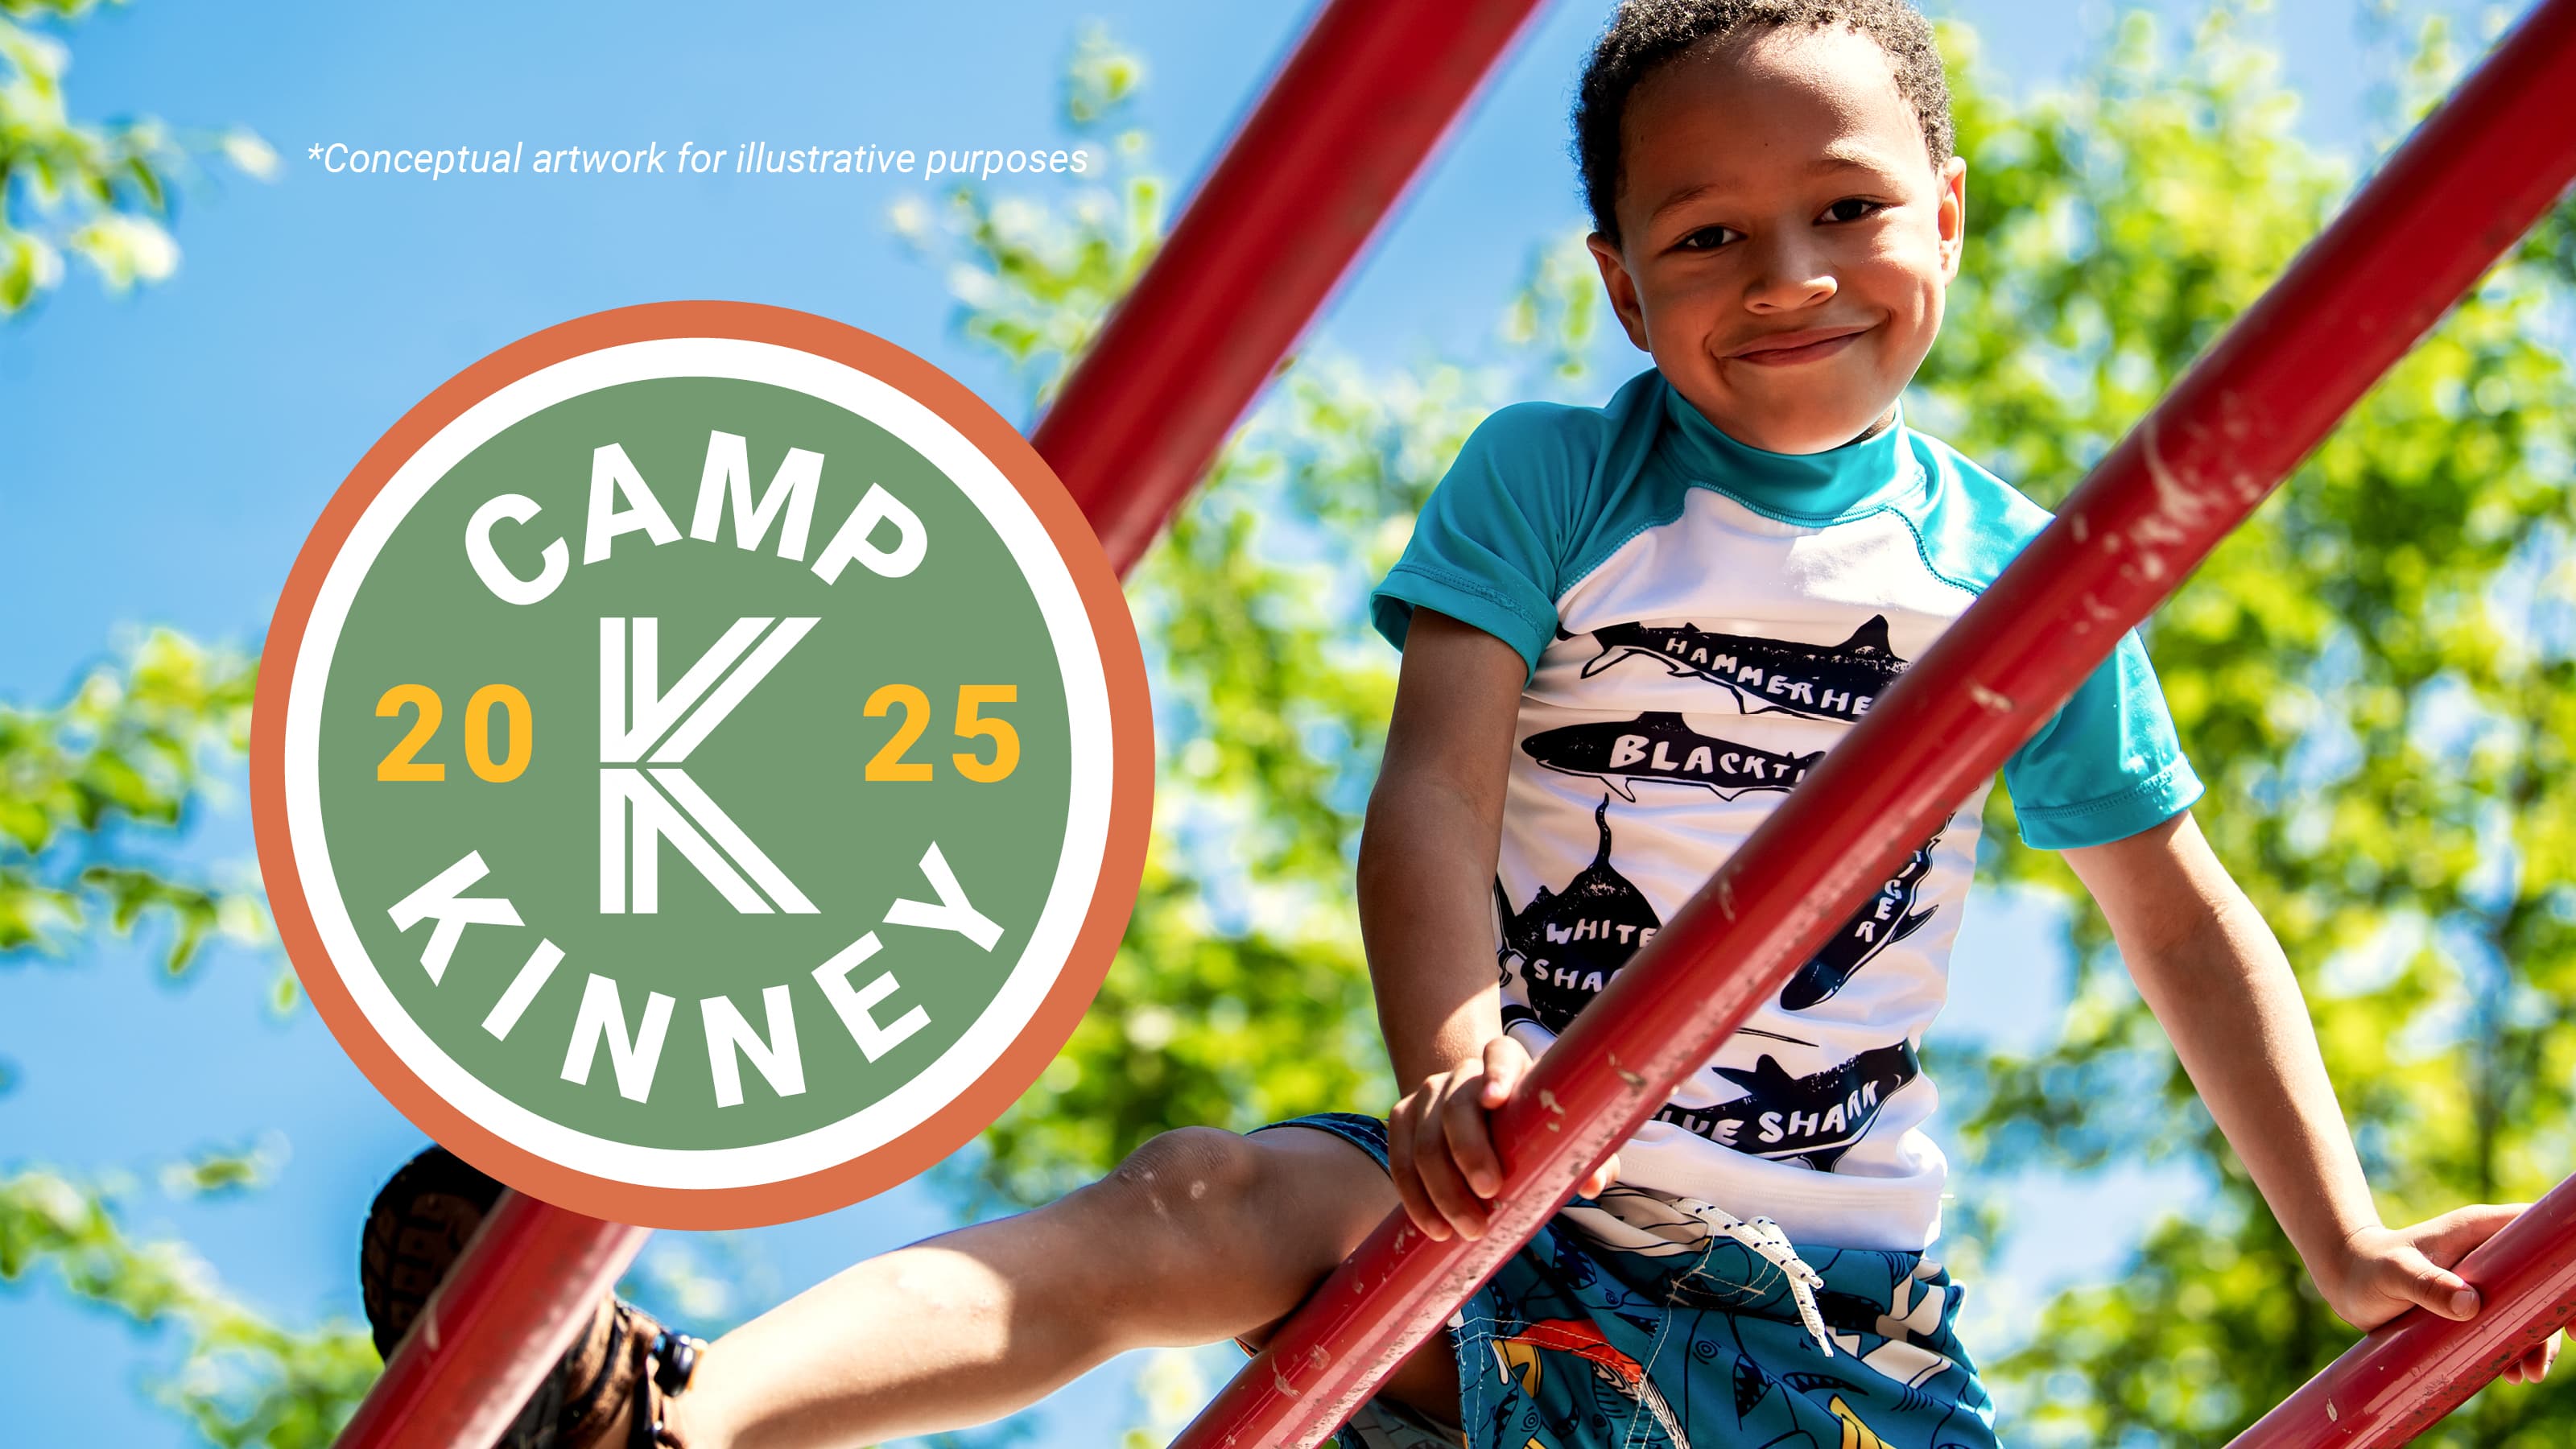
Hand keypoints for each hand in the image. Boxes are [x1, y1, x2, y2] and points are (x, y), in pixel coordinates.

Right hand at [1386, 1034, 1618, 1241]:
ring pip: (1424, 1140)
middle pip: (1456, 1107)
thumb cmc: (1534, 1131)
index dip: (1496, 1073)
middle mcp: (1463, 1074)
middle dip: (1469, 1152)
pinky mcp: (1404, 1119)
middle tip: (1489, 1194)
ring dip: (1442, 1190)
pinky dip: (1414, 1196)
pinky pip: (1399, 1158)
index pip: (1499, 1054)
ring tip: (1467, 1229)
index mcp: (1509, 1065)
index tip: (1496, 1099)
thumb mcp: (1565, 1138)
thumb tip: (1593, 1185)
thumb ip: (1588, 1157)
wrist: (1484, 1121)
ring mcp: (1428, 1094)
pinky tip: (1432, 1226)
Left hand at [2326, 1206, 2559, 1383]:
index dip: (2566, 1262)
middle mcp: (2489, 1254)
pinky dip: (2515, 1349)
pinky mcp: (2473, 1307)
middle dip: (2557, 1314)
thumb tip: (2470, 1305)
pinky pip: (2506, 1327)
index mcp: (2480, 1231)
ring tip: (2527, 1373)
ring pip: (2528, 1309)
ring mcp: (2484, 1282)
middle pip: (2543, 1279)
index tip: (2574, 1302)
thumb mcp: (2395, 1273)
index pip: (2540, 1233)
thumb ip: (2427, 1284)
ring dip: (2537, 1341)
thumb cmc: (2368, 1266)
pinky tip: (2512, 1374)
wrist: (2345, 1279)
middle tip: (2561, 1346)